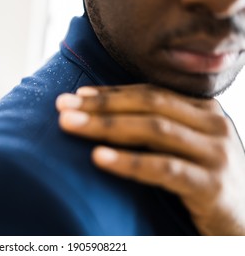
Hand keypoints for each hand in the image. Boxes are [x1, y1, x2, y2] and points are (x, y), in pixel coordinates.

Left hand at [56, 84, 244, 234]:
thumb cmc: (206, 179)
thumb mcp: (185, 147)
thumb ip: (158, 129)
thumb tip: (106, 116)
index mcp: (203, 110)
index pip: (149, 92)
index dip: (111, 93)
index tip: (77, 95)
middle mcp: (212, 124)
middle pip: (147, 104)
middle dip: (102, 105)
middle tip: (63, 106)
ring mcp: (215, 153)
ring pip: (153, 129)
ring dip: (106, 126)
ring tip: (69, 125)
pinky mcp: (212, 185)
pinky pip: (164, 168)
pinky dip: (129, 162)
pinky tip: (99, 158)